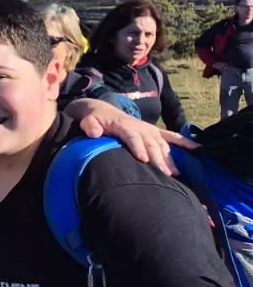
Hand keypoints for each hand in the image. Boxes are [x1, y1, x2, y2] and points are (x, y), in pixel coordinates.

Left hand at [68, 99, 189, 175]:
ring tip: (175, 174)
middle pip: (151, 144)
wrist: (103, 111)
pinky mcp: (156, 132)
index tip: (143, 160)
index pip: (132, 136)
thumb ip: (90, 126)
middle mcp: (141, 127)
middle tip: (164, 175)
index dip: (138, 147)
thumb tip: (94, 132)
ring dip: (169, 158)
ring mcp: (150, 130)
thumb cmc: (95, 120)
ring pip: (163, 145)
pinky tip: (198, 150)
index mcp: (124, 125)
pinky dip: (186, 142)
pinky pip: (173, 137)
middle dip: (158, 159)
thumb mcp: (88, 121)